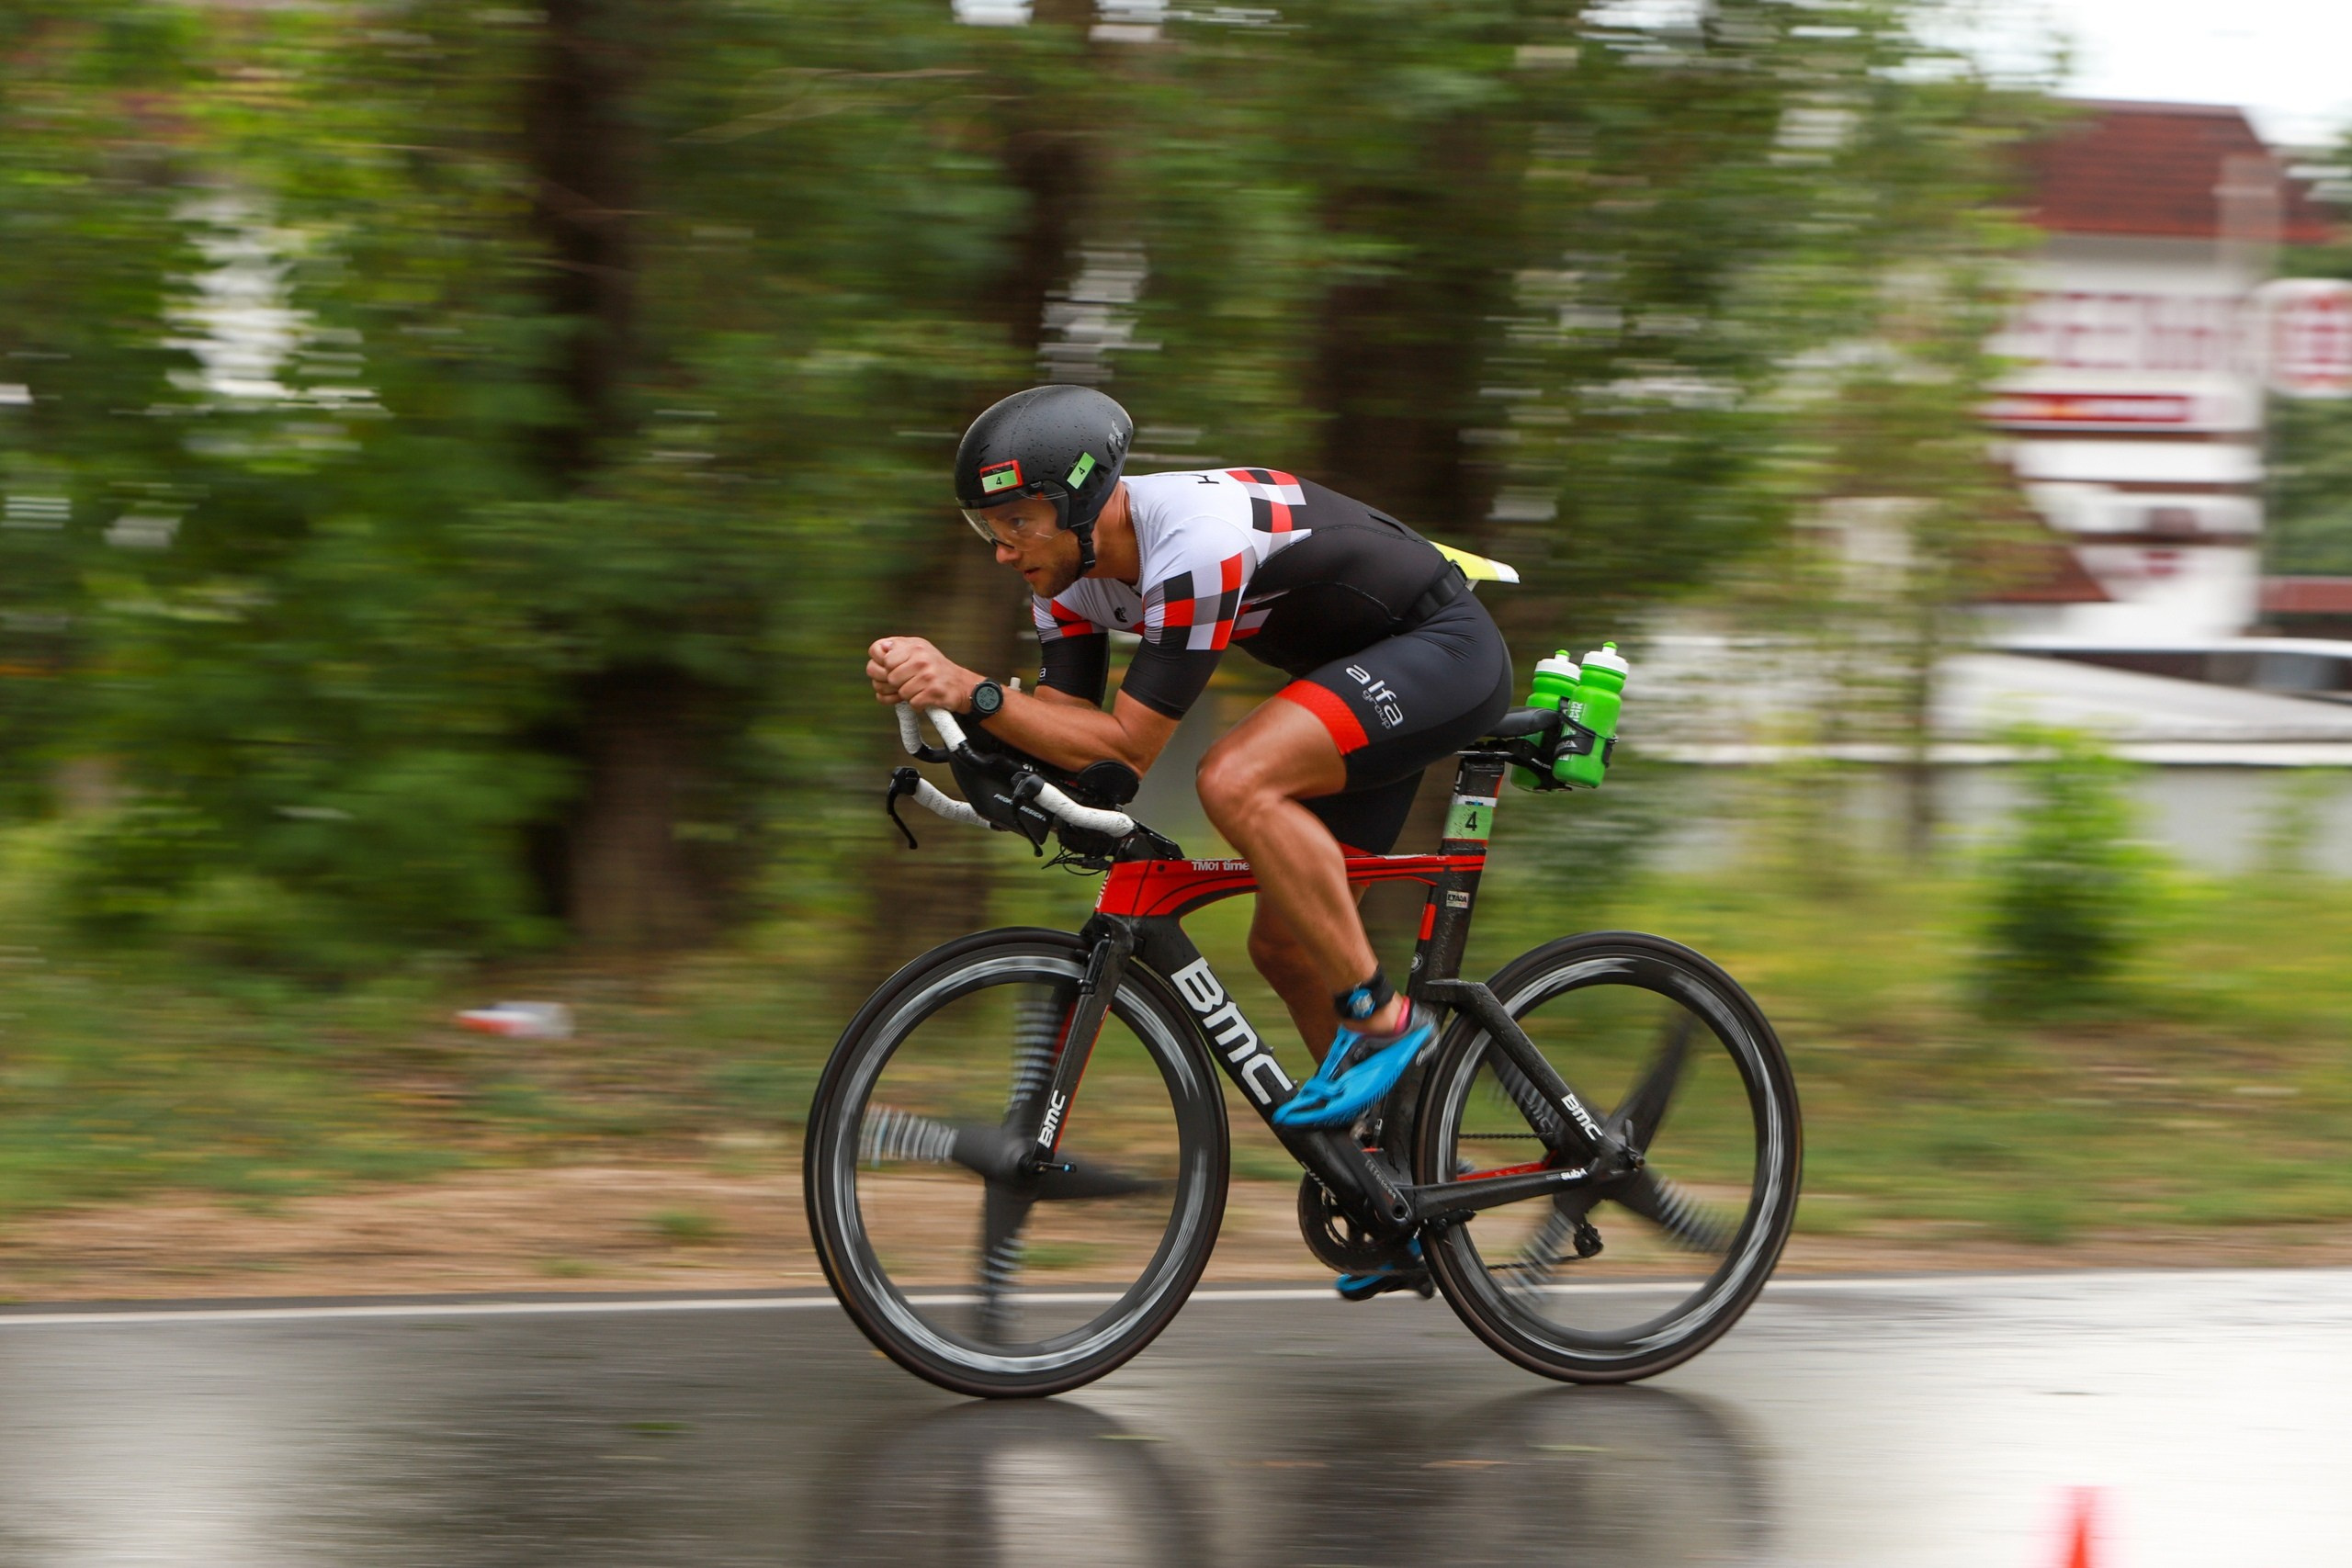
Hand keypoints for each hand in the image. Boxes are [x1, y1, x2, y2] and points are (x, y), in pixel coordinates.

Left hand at [867, 636, 982, 712]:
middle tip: (906, 685)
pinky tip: (926, 698)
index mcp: (914, 646)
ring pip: (901, 692)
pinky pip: (913, 703)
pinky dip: (918, 704)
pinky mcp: (934, 691)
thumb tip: (879, 651)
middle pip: (889, 677)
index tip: (891, 672)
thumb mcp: (918, 652)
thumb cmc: (934, 670)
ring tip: (919, 690)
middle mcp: (921, 658)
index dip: (882, 668)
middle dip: (896, 685)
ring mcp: (928, 674)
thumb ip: (898, 650)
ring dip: (909, 696)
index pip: (881, 656)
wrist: (962, 685)